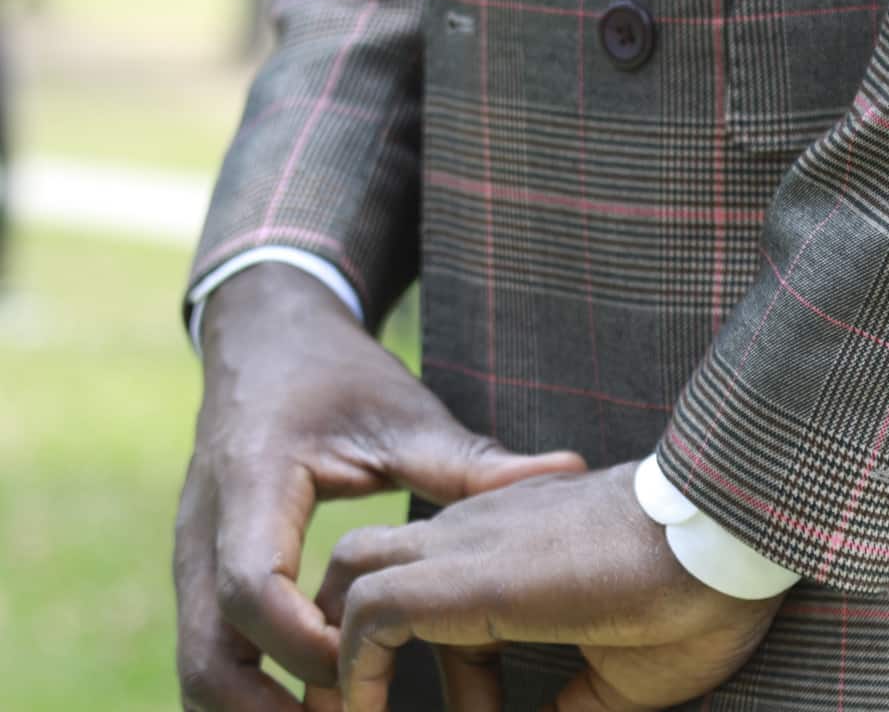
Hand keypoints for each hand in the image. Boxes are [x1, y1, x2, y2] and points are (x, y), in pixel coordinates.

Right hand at [174, 263, 585, 710]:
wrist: (266, 339)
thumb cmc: (338, 376)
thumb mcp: (403, 413)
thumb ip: (473, 461)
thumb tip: (568, 470)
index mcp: (253, 483)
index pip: (251, 586)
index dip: (306, 641)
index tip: (364, 662)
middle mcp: (205, 530)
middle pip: (207, 656)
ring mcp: (195, 557)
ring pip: (200, 668)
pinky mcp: (204, 572)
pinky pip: (215, 653)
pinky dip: (255, 692)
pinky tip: (319, 706)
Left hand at [315, 461, 783, 711]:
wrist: (729, 538)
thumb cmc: (700, 597)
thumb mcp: (623, 670)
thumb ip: (572, 702)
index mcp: (520, 545)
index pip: (441, 591)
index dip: (451, 677)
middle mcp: (482, 532)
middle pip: (371, 564)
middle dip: (348, 642)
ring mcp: (470, 544)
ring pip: (352, 573)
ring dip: (337, 655)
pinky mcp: (468, 576)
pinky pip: (372, 614)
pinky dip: (352, 670)